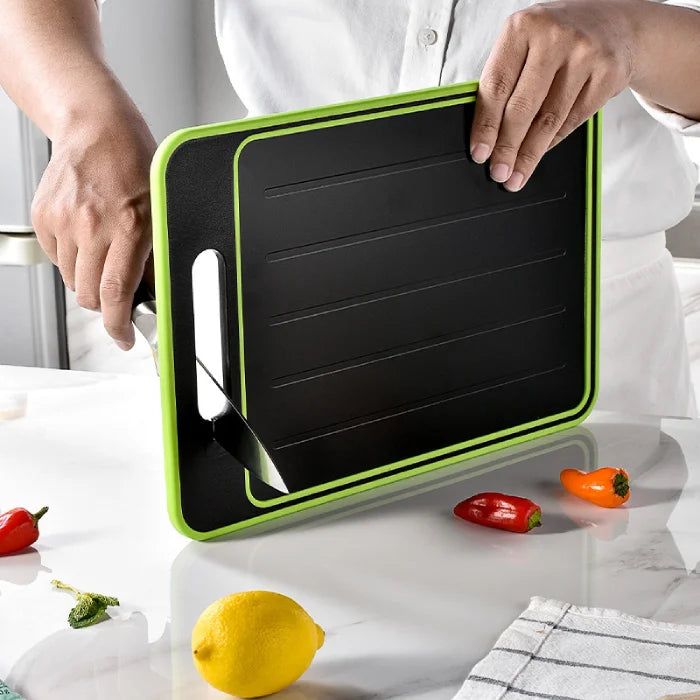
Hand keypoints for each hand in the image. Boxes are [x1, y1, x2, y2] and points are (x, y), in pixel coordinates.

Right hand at [31, 106, 155, 349]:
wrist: (97, 128)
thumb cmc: (134, 164)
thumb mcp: (159, 210)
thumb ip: (154, 255)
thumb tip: (154, 294)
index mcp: (130, 226)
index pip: (118, 292)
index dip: (119, 325)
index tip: (125, 338)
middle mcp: (93, 225)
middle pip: (91, 294)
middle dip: (106, 304)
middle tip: (118, 292)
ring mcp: (64, 221)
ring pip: (74, 280)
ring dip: (90, 279)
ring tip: (104, 252)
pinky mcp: (44, 216)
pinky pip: (57, 259)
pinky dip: (73, 259)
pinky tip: (87, 237)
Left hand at [470, 0, 636, 191]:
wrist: (615, 22)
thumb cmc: (558, 38)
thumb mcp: (525, 43)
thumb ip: (505, 78)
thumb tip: (486, 132)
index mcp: (523, 27)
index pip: (496, 86)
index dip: (485, 126)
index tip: (479, 153)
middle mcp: (554, 37)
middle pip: (522, 107)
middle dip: (507, 147)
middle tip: (498, 172)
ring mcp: (585, 55)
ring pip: (548, 119)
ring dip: (529, 154)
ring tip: (516, 175)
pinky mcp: (608, 74)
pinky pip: (572, 120)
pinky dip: (552, 142)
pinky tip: (540, 154)